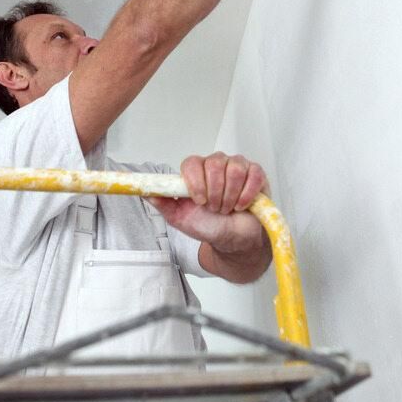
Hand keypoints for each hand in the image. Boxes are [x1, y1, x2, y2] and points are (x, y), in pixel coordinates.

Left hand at [148, 152, 268, 253]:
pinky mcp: (256, 174)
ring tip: (228, 208)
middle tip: (214, 208)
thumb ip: (163, 203)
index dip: (196, 181)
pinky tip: (242, 205)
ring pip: (234, 169)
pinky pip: (253, 175)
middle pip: (214, 164)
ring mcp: (237, 167)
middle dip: (215, 192)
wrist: (233, 240)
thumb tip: (144, 192)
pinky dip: (247, 195)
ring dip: (230, 196)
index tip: (199, 200)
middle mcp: (216, 165)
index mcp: (197, 172)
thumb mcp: (181, 218)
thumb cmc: (208, 226)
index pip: (192, 162)